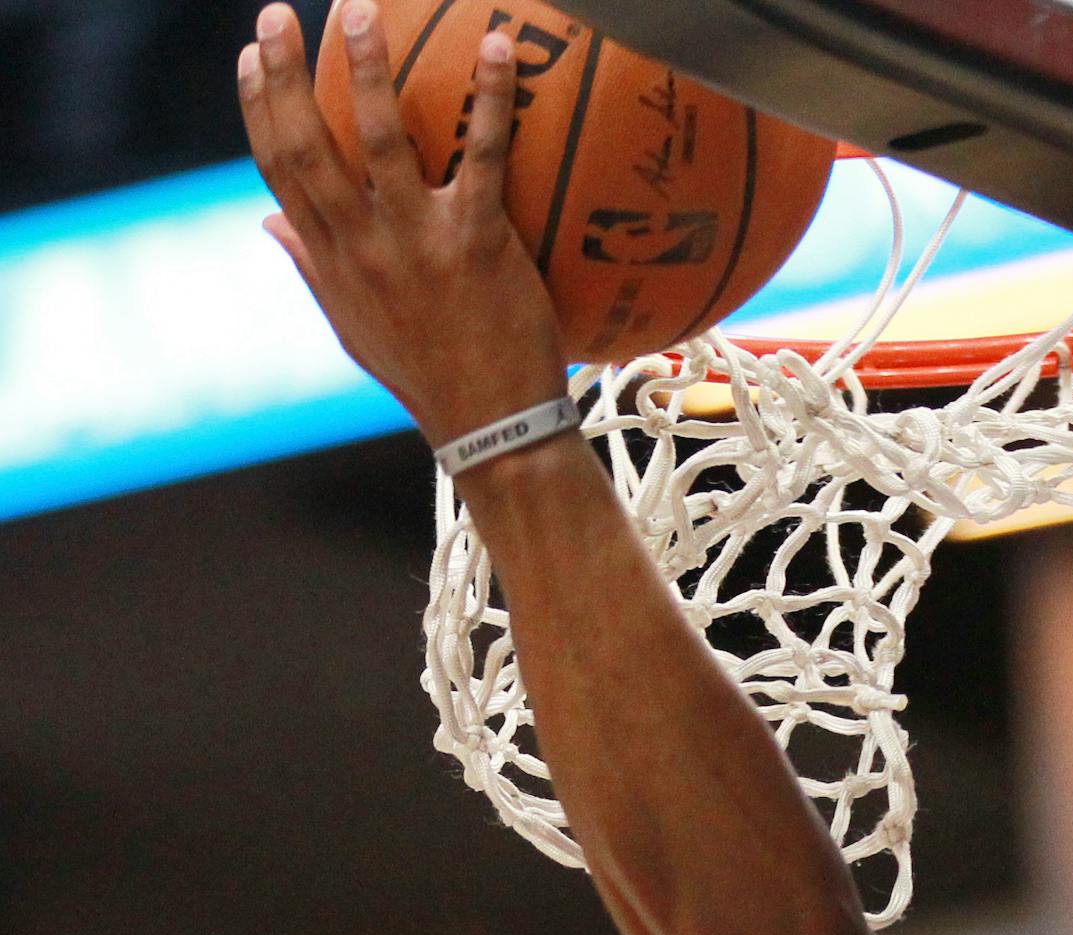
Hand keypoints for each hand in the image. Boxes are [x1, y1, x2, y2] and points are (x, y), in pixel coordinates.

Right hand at [237, 2, 569, 450]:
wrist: (494, 429)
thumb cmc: (431, 378)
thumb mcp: (357, 330)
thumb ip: (313, 269)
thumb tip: (269, 222)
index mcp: (332, 261)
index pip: (277, 171)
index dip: (257, 106)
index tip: (250, 55)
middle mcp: (363, 246)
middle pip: (308, 143)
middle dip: (285, 72)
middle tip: (279, 12)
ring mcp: (418, 242)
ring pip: (380, 138)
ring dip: (367, 68)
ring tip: (361, 10)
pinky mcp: (479, 243)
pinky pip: (483, 157)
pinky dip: (492, 99)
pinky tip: (497, 48)